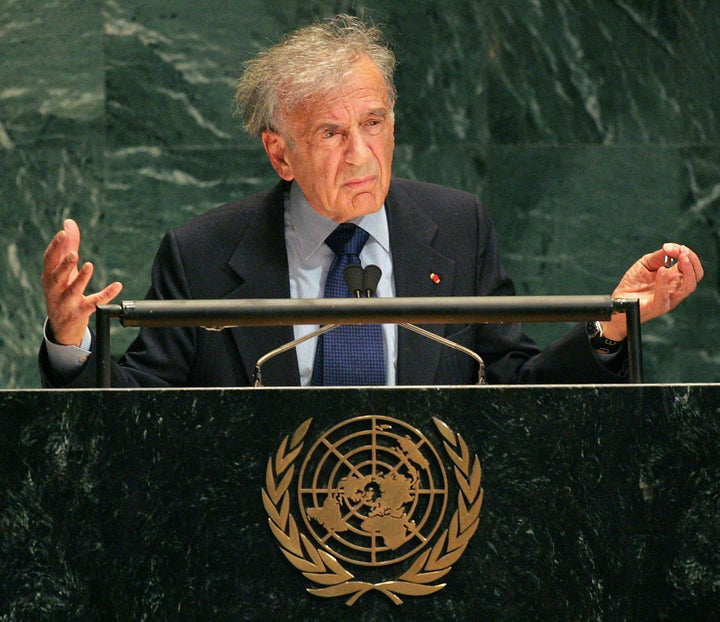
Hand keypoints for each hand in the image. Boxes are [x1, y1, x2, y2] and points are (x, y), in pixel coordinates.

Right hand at [41, 219, 122, 345]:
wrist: (62, 326)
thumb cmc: (62, 291)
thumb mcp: (64, 270)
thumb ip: (69, 246)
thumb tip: (69, 223)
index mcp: (49, 276)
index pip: (49, 260)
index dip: (55, 246)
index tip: (62, 233)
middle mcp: (55, 289)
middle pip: (57, 276)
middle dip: (64, 264)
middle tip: (74, 254)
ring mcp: (66, 302)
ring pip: (73, 290)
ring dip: (81, 278)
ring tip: (89, 266)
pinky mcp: (80, 312)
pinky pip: (94, 303)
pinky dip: (106, 294)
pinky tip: (117, 285)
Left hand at [601, 242, 703, 340]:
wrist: (619, 301)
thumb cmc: (633, 284)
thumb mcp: (645, 264)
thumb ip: (659, 256)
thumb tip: (671, 248)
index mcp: (674, 278)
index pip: (692, 266)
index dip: (687, 254)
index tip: (673, 247)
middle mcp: (675, 288)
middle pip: (696, 275)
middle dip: (692, 260)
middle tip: (682, 250)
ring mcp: (668, 299)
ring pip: (688, 286)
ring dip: (687, 269)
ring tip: (680, 256)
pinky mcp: (657, 307)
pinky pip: (664, 296)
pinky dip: (663, 282)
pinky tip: (660, 270)